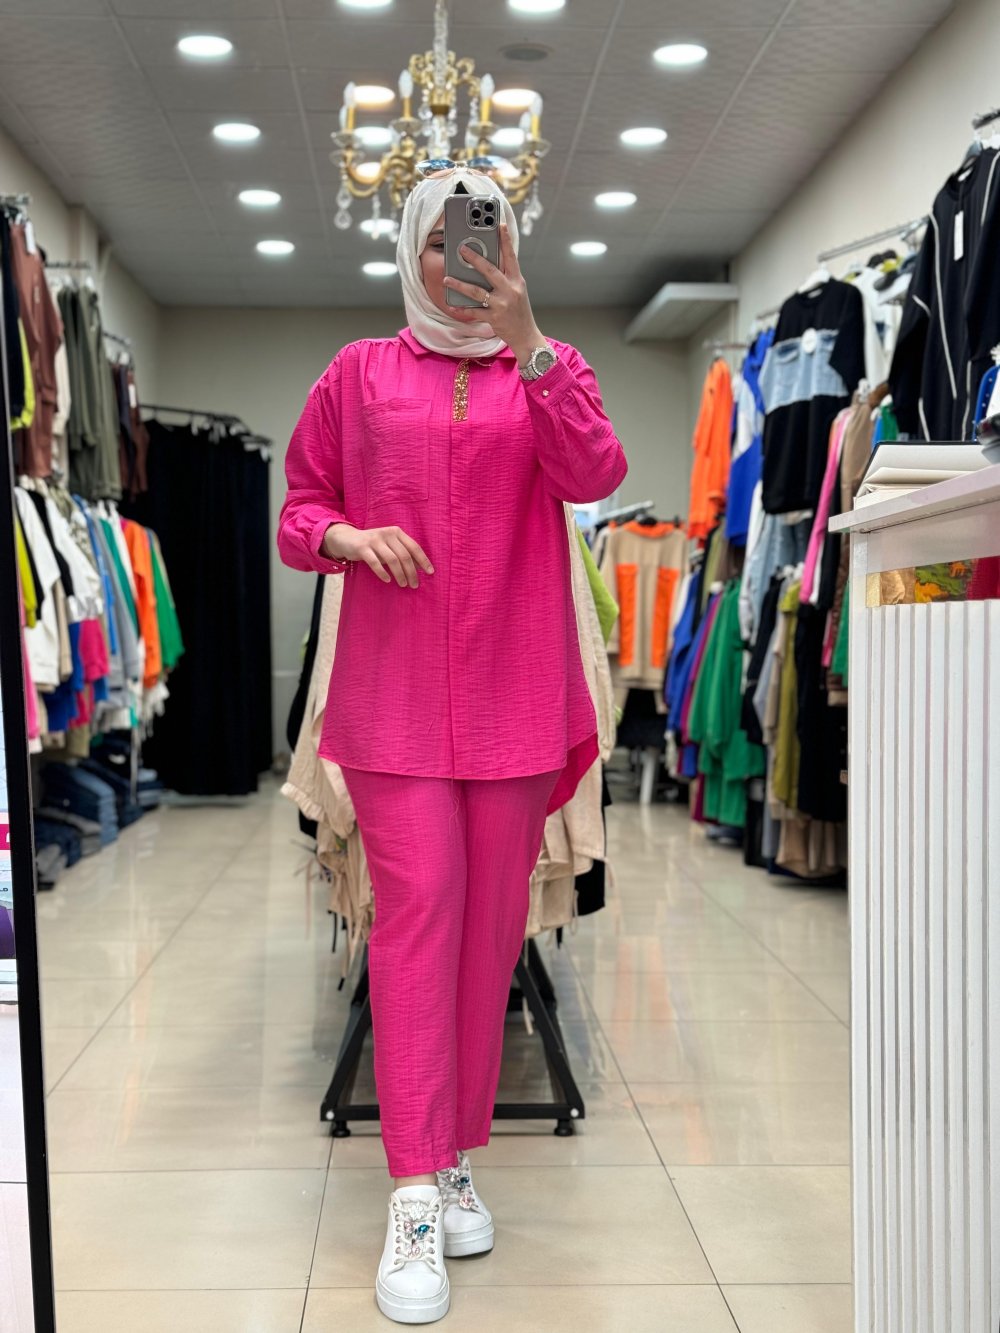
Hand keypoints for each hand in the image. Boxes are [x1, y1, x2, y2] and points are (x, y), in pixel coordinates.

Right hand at [322, 523, 433, 588]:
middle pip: (404, 555)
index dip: (423, 560)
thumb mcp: (389, 546)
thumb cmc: (373, 545)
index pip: (414, 547)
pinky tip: (387, 580)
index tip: (430, 573)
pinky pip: (375, 562)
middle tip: (414, 585)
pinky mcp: (362, 548)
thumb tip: (420, 568)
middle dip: (411, 572)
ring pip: (392, 560)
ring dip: (399, 574)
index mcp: (396, 532)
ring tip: (403, 585)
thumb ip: (402, 553)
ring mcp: (374, 540)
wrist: (347, 539)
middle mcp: (387, 534)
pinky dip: (382, 572)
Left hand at [442, 224, 544, 364]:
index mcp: (517, 281)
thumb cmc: (519, 311)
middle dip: (475, 259)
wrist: (526, 336)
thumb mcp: (517, 291)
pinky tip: (452, 305)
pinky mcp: (494, 318)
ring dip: (460, 285)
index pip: (511, 256)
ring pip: (477, 291)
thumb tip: (487, 264)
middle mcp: (510, 291)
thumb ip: (505, 278)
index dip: (505, 240)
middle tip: (461, 249)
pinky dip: (462, 309)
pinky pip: (474, 312)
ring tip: (447, 279)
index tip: (500, 224)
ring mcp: (501, 305)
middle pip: (490, 271)